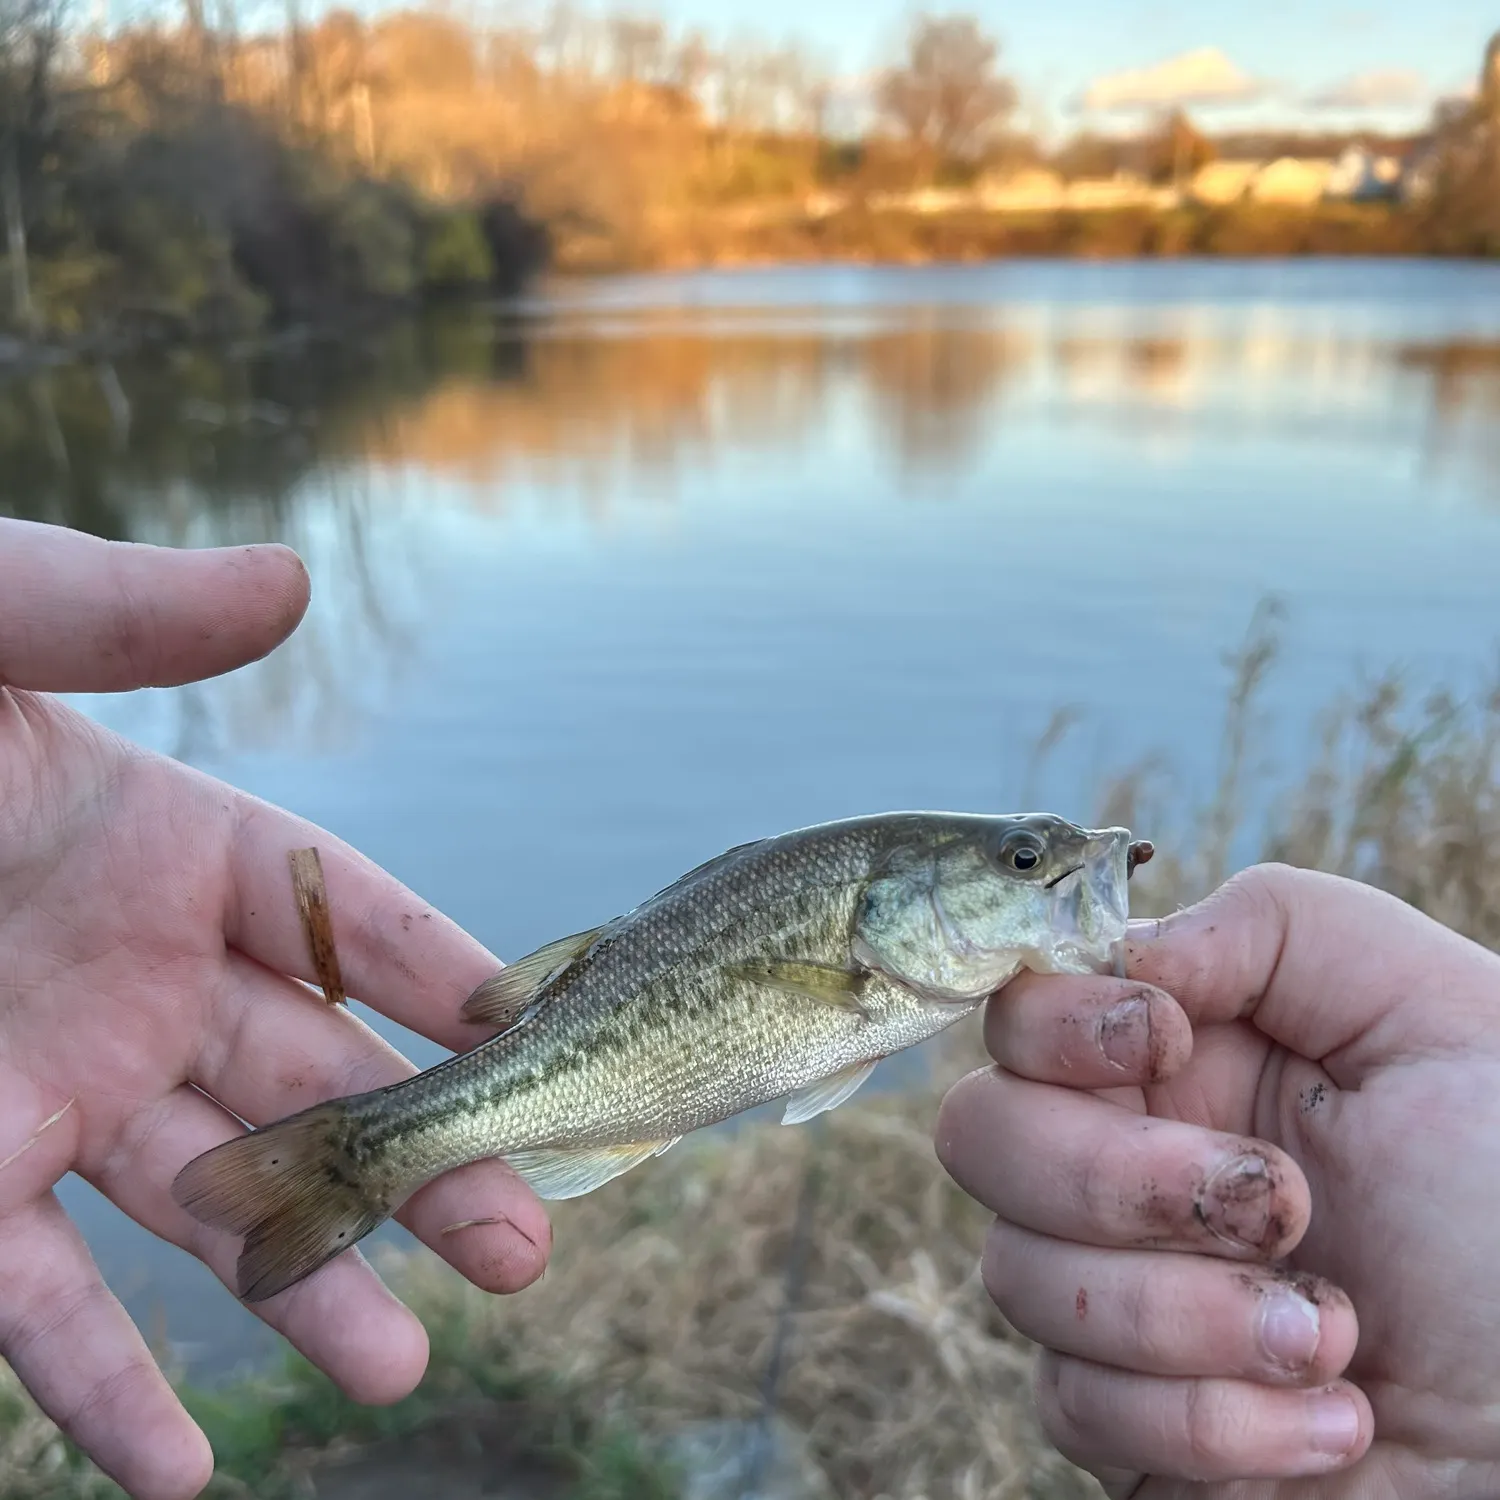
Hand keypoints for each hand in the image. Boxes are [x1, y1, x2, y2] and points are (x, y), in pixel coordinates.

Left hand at [0, 520, 549, 1499]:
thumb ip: (126, 614)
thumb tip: (285, 578)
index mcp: (170, 845)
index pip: (349, 920)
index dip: (449, 979)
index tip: (544, 1040)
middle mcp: (137, 980)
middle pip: (320, 1080)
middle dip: (427, 1164)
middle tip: (524, 1243)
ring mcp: (51, 1088)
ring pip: (210, 1205)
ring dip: (304, 1291)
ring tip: (404, 1363)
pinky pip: (34, 1303)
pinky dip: (105, 1387)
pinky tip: (182, 1467)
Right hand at [936, 862, 1499, 1498]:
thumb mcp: (1440, 1019)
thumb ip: (1281, 926)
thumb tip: (1131, 959)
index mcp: (1190, 1062)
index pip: (1022, 1011)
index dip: (1058, 1023)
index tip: (1167, 1040)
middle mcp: (1133, 1167)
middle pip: (982, 1134)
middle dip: (1118, 1178)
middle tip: (1281, 1209)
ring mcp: (1121, 1295)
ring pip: (1016, 1276)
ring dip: (1187, 1316)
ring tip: (1333, 1338)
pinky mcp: (1129, 1426)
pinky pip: (1073, 1409)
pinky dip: (1210, 1424)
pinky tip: (1332, 1424)